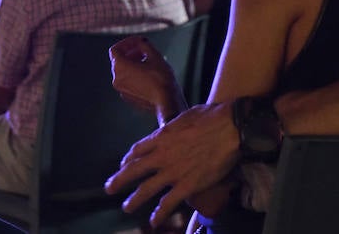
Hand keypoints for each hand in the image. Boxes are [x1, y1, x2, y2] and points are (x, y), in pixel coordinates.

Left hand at [105, 102, 238, 226]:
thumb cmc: (211, 117)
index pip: (137, 150)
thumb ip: (174, 127)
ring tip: (126, 207)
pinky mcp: (187, 185)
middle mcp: (162, 156)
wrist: (229, 128)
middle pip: (134, 170)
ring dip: (134, 200)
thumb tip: (172, 129)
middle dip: (119, 180)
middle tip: (109, 188)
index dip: (128, 159)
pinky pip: (168, 203)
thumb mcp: (185, 117)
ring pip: (146, 189)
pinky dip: (159, 213)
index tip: (125, 164)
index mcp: (161, 137)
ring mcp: (173, 172)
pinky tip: (153, 221)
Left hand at [109, 36, 181, 122]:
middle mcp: (117, 79)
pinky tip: (148, 74)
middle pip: (118, 60)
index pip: (115, 49)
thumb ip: (144, 44)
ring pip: (122, 72)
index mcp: (120, 67)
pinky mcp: (128, 97)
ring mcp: (121, 90)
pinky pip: (127, 82)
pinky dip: (133, 75)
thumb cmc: (161, 79)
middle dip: (130, 52)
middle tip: (144, 50)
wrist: (167, 102)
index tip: (137, 42)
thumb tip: (140, 42)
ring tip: (148, 62)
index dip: (126, 43)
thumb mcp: (155, 56)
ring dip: (132, 63)